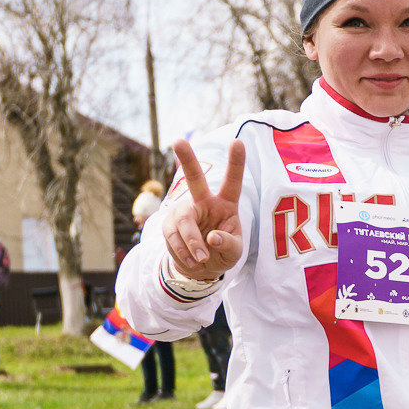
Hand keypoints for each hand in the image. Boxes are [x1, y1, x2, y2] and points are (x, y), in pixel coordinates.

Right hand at [162, 139, 245, 278]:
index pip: (232, 181)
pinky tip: (191, 260)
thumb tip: (212, 238)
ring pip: (183, 221)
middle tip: (178, 141)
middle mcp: (204, 202)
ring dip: (191, 242)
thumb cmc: (223, 252)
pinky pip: (173, 237)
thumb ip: (229, 244)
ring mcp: (185, 212)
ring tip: (201, 258)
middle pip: (194, 179)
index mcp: (226, 203)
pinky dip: (182, 251)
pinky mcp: (170, 225)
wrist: (202, 267)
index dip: (236, 163)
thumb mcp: (234, 252)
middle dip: (187, 160)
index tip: (238, 142)